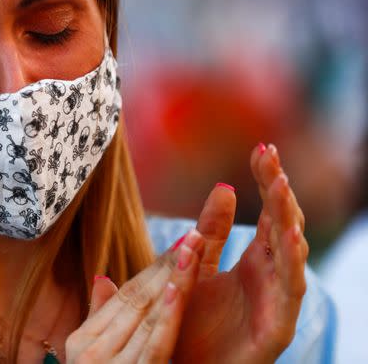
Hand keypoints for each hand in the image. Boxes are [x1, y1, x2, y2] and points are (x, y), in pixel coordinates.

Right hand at [66, 229, 204, 362]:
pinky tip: (176, 291)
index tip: (179, 245)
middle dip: (166, 266)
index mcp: (83, 338)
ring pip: (147, 315)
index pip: (124, 295)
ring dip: (173, 280)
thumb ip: (98, 317)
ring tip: (193, 251)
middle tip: (192, 237)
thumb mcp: (89, 356)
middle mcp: (92, 349)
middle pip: (137, 299)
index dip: (152, 269)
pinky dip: (166, 317)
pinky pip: (154, 345)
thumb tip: (102, 278)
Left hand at [174, 143, 307, 362]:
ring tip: (280, 185)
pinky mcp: (274, 331)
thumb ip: (205, 237)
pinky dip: (291, 266)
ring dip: (288, 220)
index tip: (262, 146)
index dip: (267, 182)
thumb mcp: (191, 272)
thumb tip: (221, 191)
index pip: (268, 214)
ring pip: (290, 256)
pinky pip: (288, 295)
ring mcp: (276, 304)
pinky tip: (290, 236)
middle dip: (278, 189)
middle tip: (269, 154)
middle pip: (283, 226)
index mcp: (254, 265)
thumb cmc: (187, 328)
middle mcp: (270, 281)